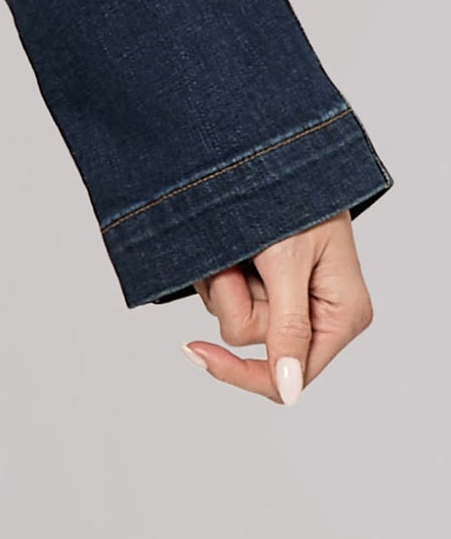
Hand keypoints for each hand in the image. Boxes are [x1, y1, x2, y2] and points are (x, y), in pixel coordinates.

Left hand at [184, 213, 372, 404]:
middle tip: (239, 254)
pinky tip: (228, 243)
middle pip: (252, 338)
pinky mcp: (264, 283)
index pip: (289, 376)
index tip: (196, 351)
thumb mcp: (288, 262)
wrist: (280, 150)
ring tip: (238, 240)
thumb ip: (288, 327)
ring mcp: (289, 299)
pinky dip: (216, 268)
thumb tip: (289, 388)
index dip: (240, 372)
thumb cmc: (299, 197)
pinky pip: (224, 293)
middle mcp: (318, 315)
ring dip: (222, 277)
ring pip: (232, 314)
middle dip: (233, 296)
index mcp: (341, 317)